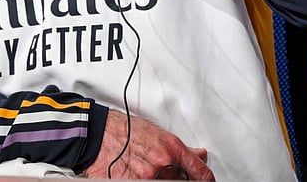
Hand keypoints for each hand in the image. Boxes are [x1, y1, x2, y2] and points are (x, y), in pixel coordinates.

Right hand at [82, 110, 213, 179]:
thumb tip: (199, 155)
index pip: (201, 174)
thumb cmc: (124, 130)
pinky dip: (146, 181)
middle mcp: (162, 165)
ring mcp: (147, 178)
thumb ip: (181, 148)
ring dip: (163, 179)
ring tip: (150, 170)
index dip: (206, 181)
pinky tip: (139, 174)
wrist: (99, 134)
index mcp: (172, 149)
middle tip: (172, 172)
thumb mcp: (158, 133)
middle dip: (180, 178)